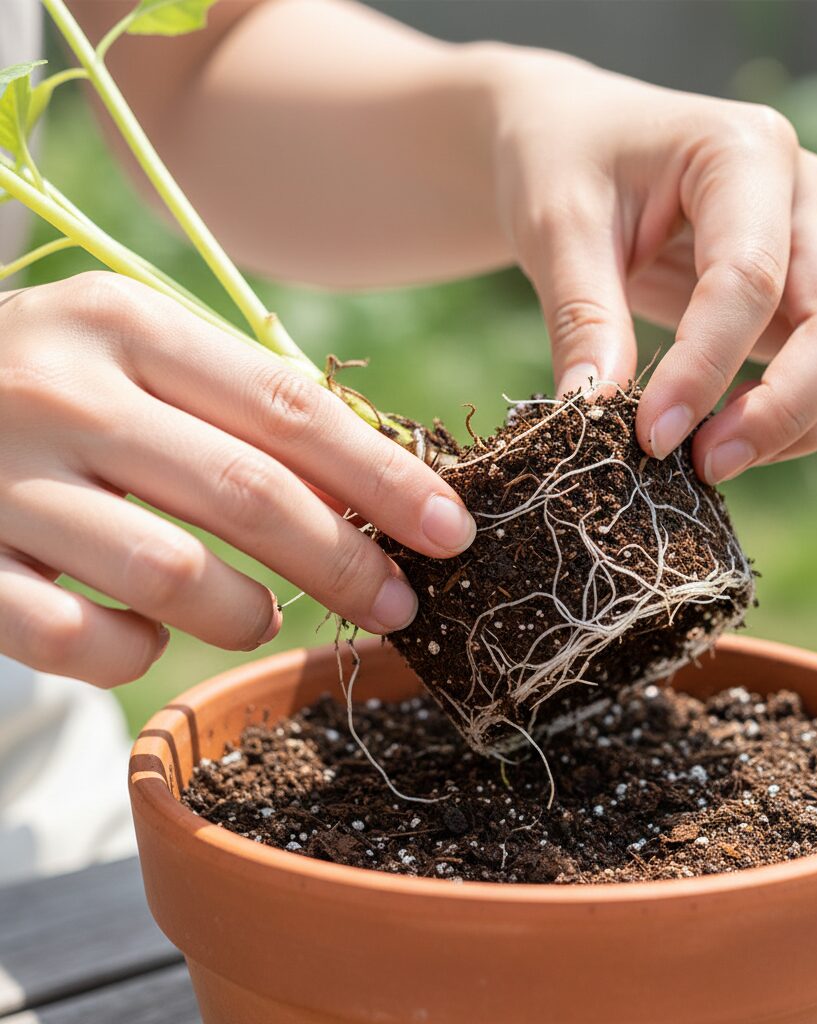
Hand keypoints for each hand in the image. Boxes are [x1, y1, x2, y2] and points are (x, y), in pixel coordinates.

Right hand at [0, 273, 475, 685]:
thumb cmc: (50, 383)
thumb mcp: (138, 355)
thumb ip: (242, 403)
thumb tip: (380, 473)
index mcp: (126, 325)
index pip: (290, 409)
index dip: (384, 477)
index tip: (453, 529)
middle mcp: (63, 392)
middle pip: (251, 492)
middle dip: (348, 560)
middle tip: (403, 605)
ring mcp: (0, 481)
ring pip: (173, 574)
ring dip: (246, 614)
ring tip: (265, 614)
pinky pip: (79, 640)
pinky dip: (135, 653)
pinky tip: (147, 635)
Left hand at [490, 50, 816, 481]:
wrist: (576, 143)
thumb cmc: (564, 167)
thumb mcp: (557, 229)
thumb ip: (583, 318)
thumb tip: (594, 414)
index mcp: (744, 151)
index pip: (749, 279)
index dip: (704, 370)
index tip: (649, 436)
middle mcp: (805, 191)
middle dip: (782, 410)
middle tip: (702, 466)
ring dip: (801, 422)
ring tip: (710, 460)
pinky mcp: (812, 289)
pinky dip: (798, 415)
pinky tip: (726, 436)